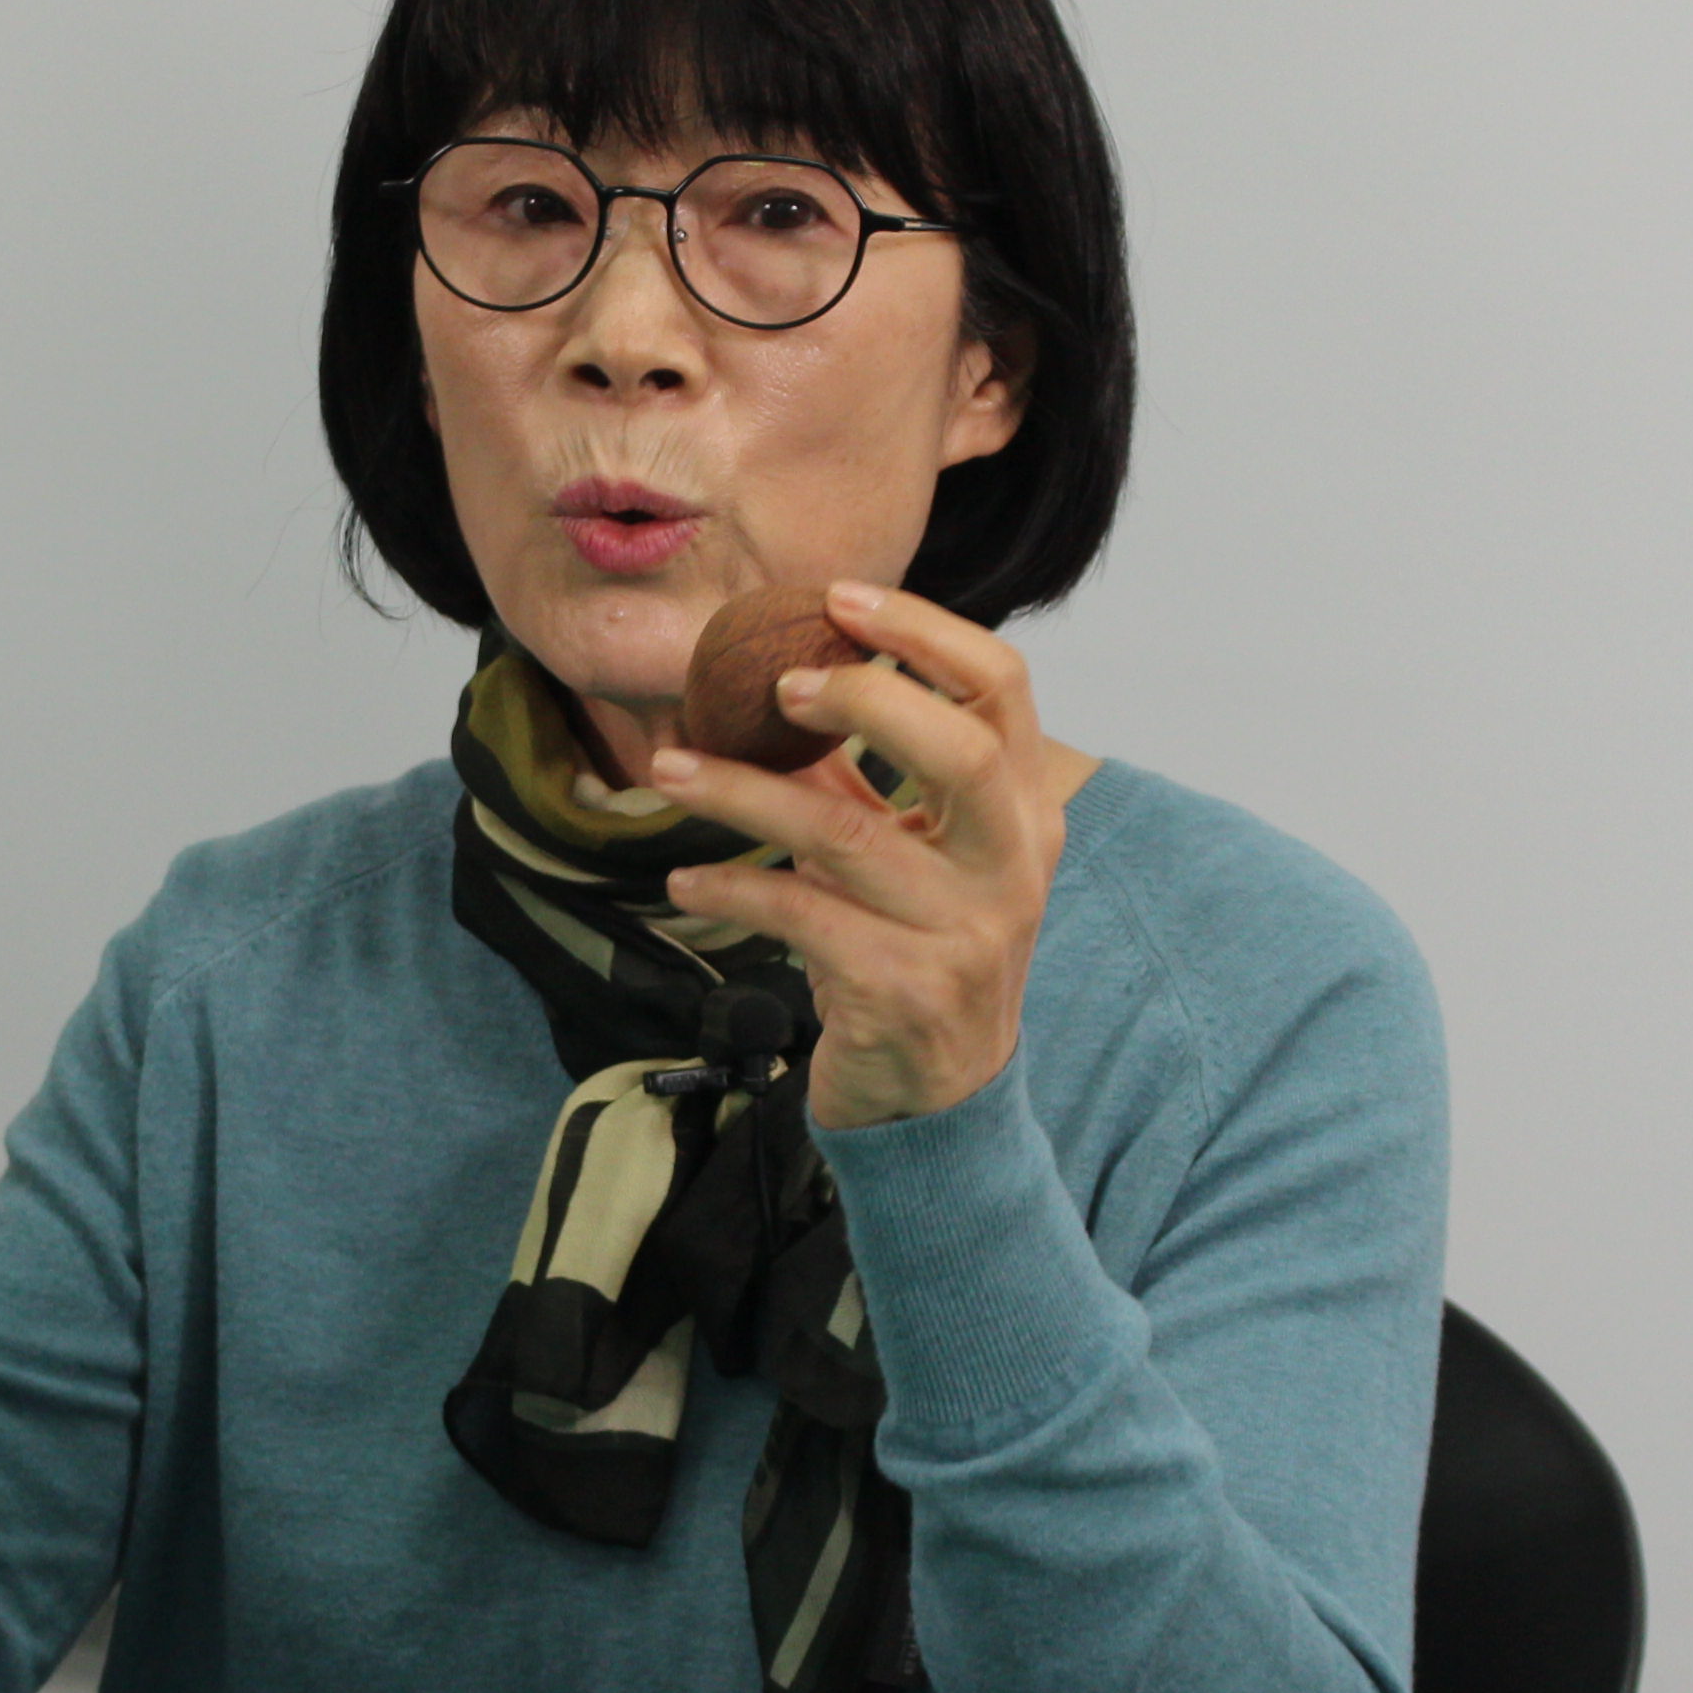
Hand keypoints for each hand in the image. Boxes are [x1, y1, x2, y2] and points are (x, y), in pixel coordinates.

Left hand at [643, 582, 1061, 1131]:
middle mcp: (1010, 867)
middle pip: (958, 750)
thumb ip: (861, 774)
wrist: (939, 1094)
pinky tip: (686, 876)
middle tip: (777, 681)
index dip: (922, 631)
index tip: (837, 599)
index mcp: (1024, 811)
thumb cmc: (919, 948)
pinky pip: (799, 915)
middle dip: (863, 697)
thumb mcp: (910, 852)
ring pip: (844, 835)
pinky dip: (730, 887)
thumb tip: (774, 672)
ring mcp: (963, 933)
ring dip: (741, 792)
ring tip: (669, 769)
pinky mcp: (901, 989)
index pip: (1003, 688)